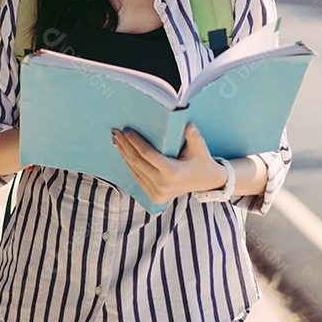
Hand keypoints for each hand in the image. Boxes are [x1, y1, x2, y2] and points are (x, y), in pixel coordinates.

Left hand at [112, 123, 228, 204]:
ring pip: (135, 171)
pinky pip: (138, 178)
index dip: (135, 142)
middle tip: (116, 132)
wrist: (206, 182)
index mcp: (173, 173)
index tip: (126, 130)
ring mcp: (158, 193)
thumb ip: (193, 136)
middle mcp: (163, 185)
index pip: (148, 155)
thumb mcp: (200, 147)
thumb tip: (187, 124)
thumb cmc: (201, 161)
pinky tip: (124, 153)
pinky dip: (130, 165)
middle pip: (138, 162)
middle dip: (125, 146)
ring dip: (124, 155)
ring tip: (117, 141)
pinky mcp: (155, 196)